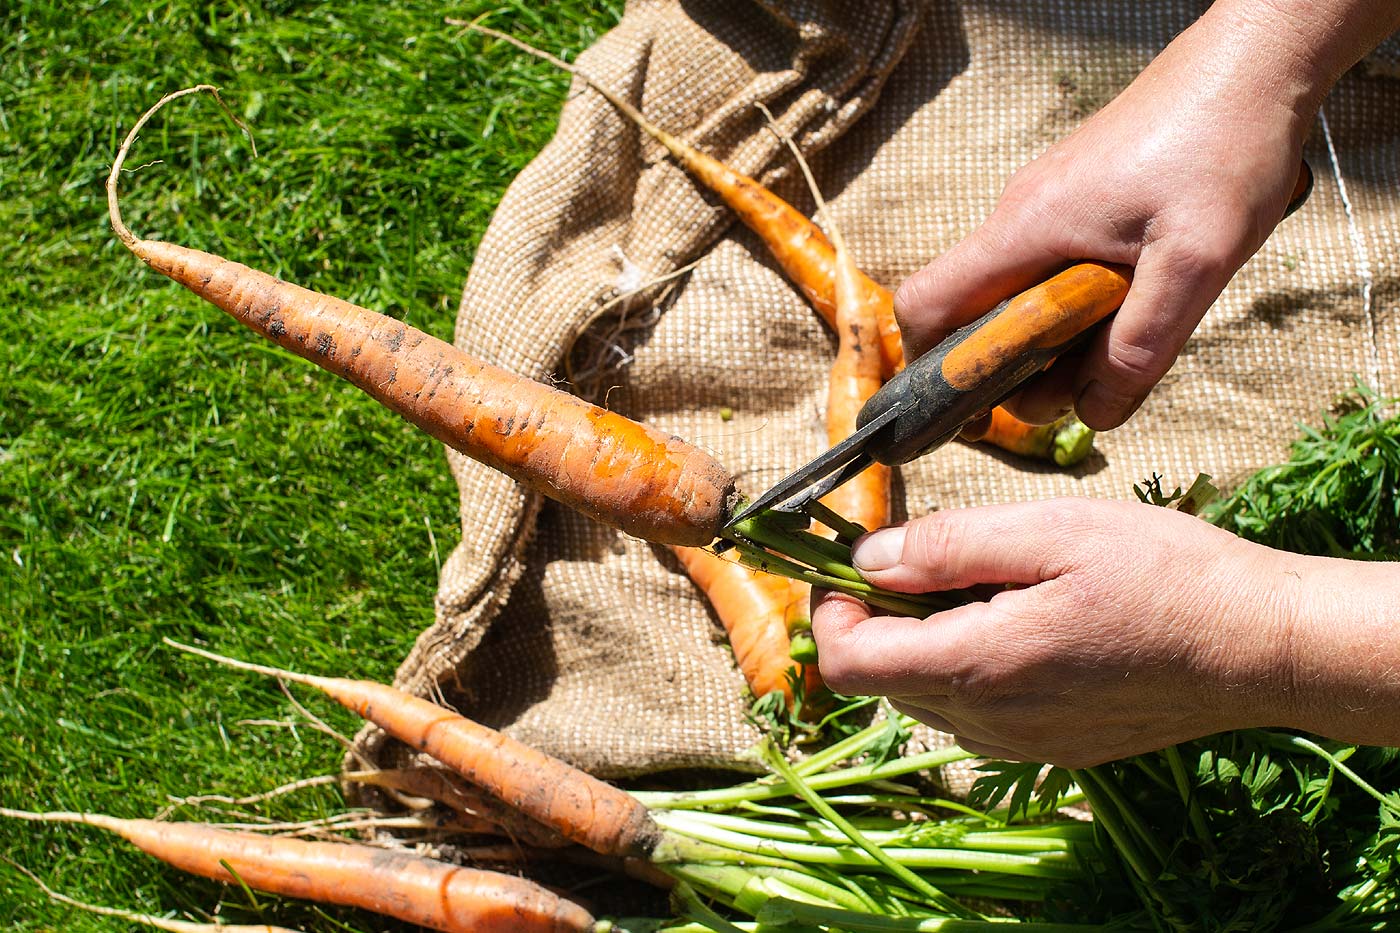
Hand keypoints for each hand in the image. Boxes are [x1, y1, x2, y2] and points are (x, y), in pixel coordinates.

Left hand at [811, 499, 1304, 766]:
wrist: (1258, 648)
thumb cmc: (1164, 576)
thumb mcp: (1051, 532)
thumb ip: (948, 547)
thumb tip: (869, 558)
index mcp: (979, 665)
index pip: (849, 664)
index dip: (830, 612)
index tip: (850, 565)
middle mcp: (990, 720)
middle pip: (881, 681)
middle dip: (875, 619)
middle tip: (918, 557)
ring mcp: (1021, 743)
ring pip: (925, 698)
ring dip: (922, 642)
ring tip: (978, 584)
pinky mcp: (1051, 747)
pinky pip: (974, 713)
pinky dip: (966, 666)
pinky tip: (1015, 621)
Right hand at [893, 0, 1395, 429]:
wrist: (1256, 64)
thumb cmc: (1227, 148)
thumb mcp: (1197, 262)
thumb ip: (1140, 345)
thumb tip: (1091, 414)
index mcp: (1026, 229)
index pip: (927, 305)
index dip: (933, 367)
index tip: (980, 407)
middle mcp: (1020, 216)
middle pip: (974, 315)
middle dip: (1020, 369)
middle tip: (1092, 382)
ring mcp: (1046, 205)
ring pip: (1020, 296)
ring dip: (1060, 338)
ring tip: (1135, 326)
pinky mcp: (1076, 200)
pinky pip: (1053, 271)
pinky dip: (1081, 305)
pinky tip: (1142, 294)